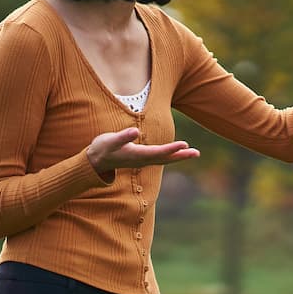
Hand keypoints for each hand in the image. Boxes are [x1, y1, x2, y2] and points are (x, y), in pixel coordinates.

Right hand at [85, 127, 199, 175]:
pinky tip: (178, 152)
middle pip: (166, 159)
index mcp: (137, 155)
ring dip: (179, 156)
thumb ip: (122, 137)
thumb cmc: (103, 148)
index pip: (158, 153)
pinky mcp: (142, 159)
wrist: (96, 161)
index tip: (184, 145)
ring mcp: (143, 161)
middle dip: (181, 156)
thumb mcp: (110, 141)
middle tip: (197, 153)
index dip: (172, 149)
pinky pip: (160, 158)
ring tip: (193, 153)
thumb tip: (135, 131)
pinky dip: (171, 155)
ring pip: (164, 159)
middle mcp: (142, 160)